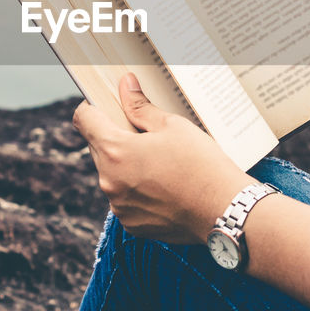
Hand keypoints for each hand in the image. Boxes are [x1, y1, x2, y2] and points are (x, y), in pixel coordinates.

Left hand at [72, 73, 252, 243]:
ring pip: (112, 176)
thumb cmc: (202, 164)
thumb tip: (125, 85)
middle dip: (116, 139)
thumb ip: (140, 106)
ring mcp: (119, 206)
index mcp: (115, 151)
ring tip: (161, 165)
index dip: (93, 108)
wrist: (225, 210)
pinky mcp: (132, 224)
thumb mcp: (172, 126)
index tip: (106, 107)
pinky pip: (125, 200)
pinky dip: (138, 191)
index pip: (84, 120)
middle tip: (146, 136)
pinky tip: (165, 187)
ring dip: (126, 167)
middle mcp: (109, 182)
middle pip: (98, 149)